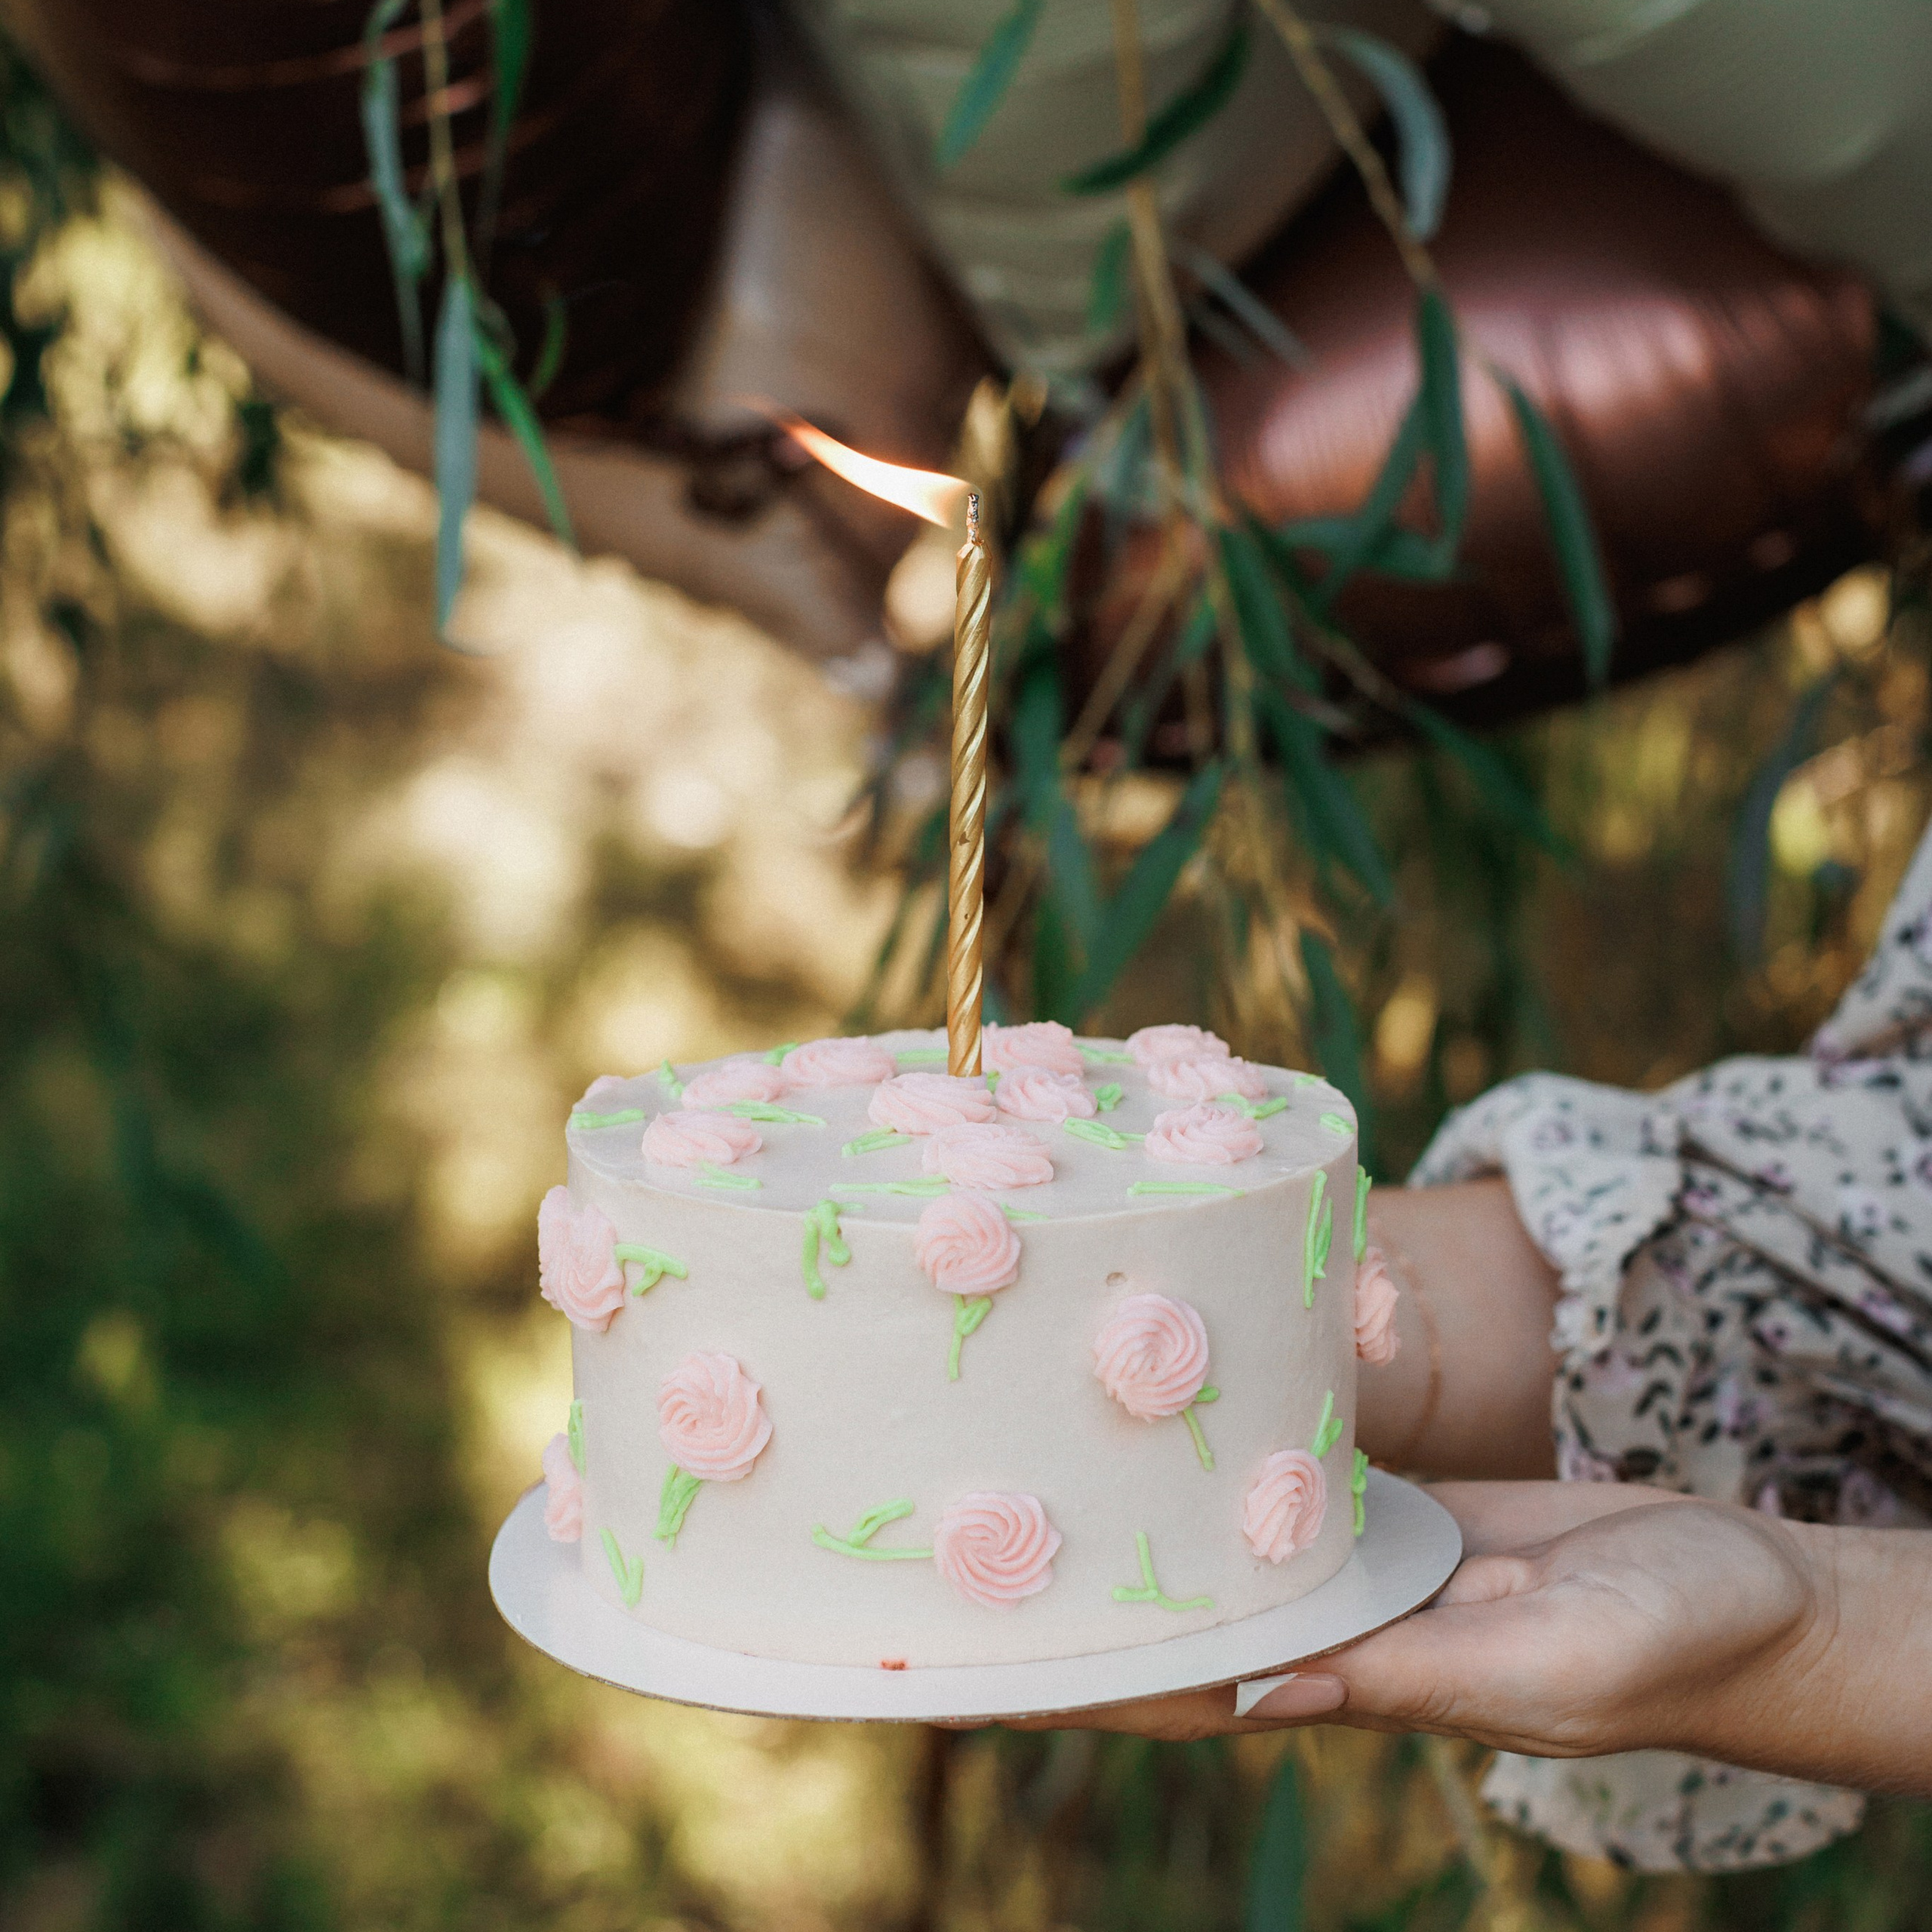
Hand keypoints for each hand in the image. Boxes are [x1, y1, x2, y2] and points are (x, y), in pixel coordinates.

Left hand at [1010, 1483, 1830, 1768]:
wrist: (1740, 1584)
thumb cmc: (1660, 1643)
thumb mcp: (1542, 1666)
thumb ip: (1409, 1679)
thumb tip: (1256, 1691)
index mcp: (1352, 1683)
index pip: (1175, 1691)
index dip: (1063, 1682)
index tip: (949, 1662)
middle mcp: (1329, 1624)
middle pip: (1167, 1609)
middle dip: (1064, 1585)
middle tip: (934, 1533)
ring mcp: (1354, 1559)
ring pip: (1214, 1535)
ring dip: (1127, 1511)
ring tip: (1012, 1454)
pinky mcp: (1390, 1503)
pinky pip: (1287, 1470)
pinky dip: (1223, 1448)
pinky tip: (1153, 1400)